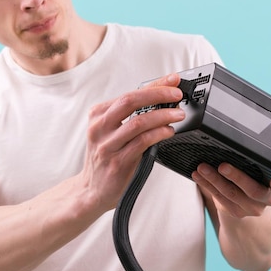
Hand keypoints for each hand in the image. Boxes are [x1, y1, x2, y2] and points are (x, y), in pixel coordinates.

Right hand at [80, 73, 184, 210]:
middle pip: (131, 101)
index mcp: (98, 115)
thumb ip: (129, 116)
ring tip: (178, 115)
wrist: (91, 190)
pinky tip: (168, 132)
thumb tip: (161, 101)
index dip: (154, 85)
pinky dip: (158, 134)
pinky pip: (142, 142)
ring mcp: (107, 145)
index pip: (130, 93)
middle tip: (177, 95)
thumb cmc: (105, 158)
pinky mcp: (117, 162)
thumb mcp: (111, 132)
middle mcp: (100, 127)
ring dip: (163, 116)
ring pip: (138, 122)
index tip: (172, 81)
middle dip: (158, 94)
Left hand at [192, 162, 270, 218]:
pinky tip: (198, 176)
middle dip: (237, 177)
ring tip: (202, 167)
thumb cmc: (254, 177)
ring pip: (232, 194)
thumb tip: (238, 130)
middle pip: (254, 191)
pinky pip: (219, 198)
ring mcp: (251, 208)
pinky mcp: (236, 212)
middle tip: (223, 166)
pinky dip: (207, 185)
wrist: (247, 205)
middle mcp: (267, 199)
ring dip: (214, 179)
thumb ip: (255, 158)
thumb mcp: (260, 169)